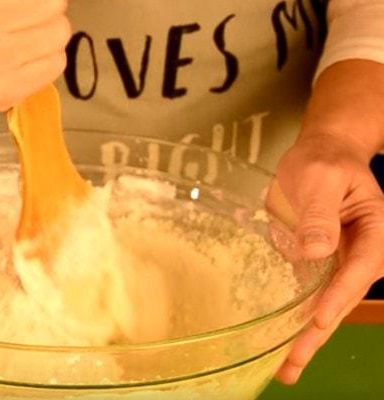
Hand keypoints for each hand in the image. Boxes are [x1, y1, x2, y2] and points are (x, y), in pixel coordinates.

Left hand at [274, 132, 383, 383]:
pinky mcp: (311, 266)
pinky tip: (274, 344)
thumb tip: (316, 250)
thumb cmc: (324, 162)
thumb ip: (319, 212)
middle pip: (340, 299)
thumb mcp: (321, 177)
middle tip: (292, 366)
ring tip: (283, 370)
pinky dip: (289, 320)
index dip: (338, 296)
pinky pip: (302, 297)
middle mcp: (358, 255)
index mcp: (374, 233)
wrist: (318, 156)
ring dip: (301, 337)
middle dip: (316, 334)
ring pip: (320, 306)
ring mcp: (334, 264)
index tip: (319, 319)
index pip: (358, 270)